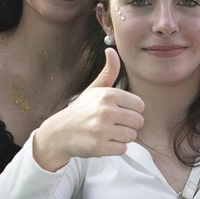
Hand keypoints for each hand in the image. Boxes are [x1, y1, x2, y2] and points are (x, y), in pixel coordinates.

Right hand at [32, 49, 145, 169]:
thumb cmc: (81, 110)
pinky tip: (103, 142)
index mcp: (108, 95)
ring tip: (107, 132)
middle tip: (112, 124)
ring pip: (132, 136)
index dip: (131, 111)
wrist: (59, 132)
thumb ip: (108, 72)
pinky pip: (122, 149)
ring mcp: (103, 129)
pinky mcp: (100, 146)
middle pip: (138, 122)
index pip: (140, 106)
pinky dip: (115, 148)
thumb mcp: (94, 89)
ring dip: (122, 137)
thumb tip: (111, 49)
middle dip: (128, 125)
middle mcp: (106, 110)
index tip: (118, 112)